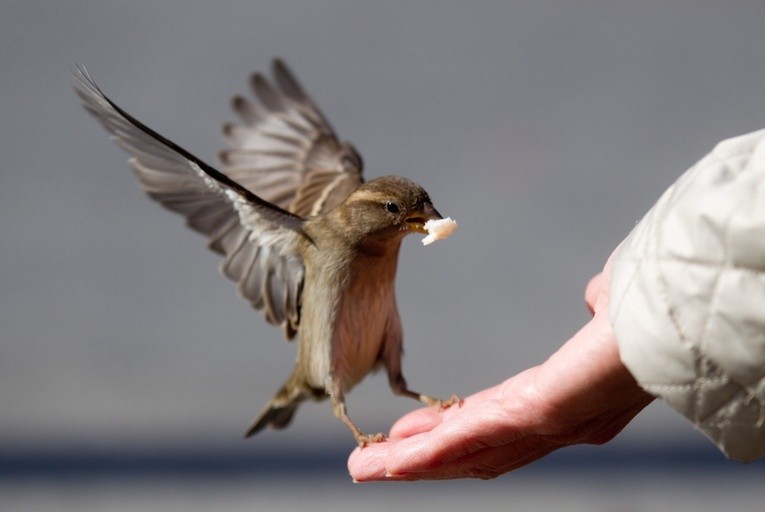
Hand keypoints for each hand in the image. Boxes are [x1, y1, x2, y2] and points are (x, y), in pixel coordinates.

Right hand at [348, 259, 653, 480]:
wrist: (676, 321)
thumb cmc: (649, 314)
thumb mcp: (610, 308)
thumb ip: (598, 307)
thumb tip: (593, 296)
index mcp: (556, 400)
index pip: (488, 422)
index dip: (447, 432)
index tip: (410, 432)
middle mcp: (543, 425)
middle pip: (467, 451)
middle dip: (417, 459)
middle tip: (373, 462)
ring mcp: (535, 426)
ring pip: (459, 455)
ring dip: (409, 466)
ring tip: (364, 469)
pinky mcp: (529, 415)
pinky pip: (465, 441)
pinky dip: (422, 456)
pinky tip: (386, 460)